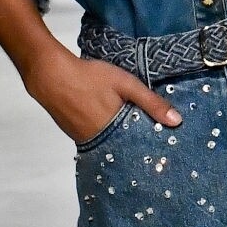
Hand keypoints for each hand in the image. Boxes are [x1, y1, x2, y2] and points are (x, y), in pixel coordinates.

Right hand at [24, 45, 181, 143]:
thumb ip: (151, 102)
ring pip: (111, 146)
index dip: (153, 147)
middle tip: (156, 145)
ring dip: (123, 142)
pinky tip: (114, 128)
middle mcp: (101, 142)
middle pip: (126, 150)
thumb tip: (177, 121)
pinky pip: (98, 141)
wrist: (50, 75)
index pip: (141, 149)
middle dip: (139, 147)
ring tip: (138, 136)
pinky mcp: (76, 136)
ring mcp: (86, 141)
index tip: (168, 149)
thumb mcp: (126, 84)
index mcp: (116, 132)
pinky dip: (109, 137)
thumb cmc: (90, 77)